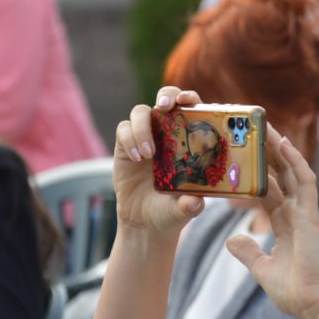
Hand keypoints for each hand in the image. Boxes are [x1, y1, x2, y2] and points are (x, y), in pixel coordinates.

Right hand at [112, 90, 206, 234]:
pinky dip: (129, 139)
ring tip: (149, 155)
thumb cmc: (172, 210)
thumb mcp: (185, 210)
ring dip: (143, 127)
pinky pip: (124, 129)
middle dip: (167, 95)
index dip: (192, 98)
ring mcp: (146, 136)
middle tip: (165, 107)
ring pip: (141, 111)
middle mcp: (168, 132)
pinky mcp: (125, 145)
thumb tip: (194, 202)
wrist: (145, 223)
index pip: (194, 109)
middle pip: (167, 98)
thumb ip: (191, 205)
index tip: (189, 100)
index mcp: (190, 140)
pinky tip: (136, 159)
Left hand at [226, 135, 318, 318]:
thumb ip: (249, 253)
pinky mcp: (311, 215)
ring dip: (280, 149)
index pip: (269, 191)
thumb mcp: (263, 270)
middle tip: (253, 129)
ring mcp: (305, 212)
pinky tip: (283, 143)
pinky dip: (295, 161)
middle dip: (268, 153)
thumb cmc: (296, 292)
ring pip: (292, 171)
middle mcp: (296, 214)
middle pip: (280, 175)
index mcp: (286, 224)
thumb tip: (231, 239)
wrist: (315, 305)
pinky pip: (303, 181)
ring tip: (266, 125)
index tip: (244, 157)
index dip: (258, 174)